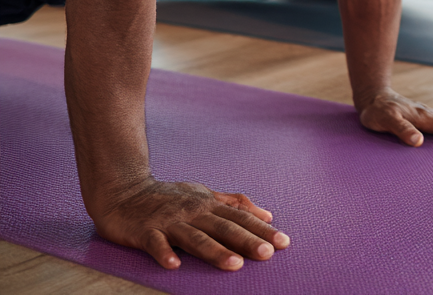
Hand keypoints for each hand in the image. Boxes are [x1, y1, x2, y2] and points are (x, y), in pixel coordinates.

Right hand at [90, 177, 288, 270]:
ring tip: (235, 264)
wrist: (124, 191)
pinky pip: (156, 244)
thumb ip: (234, 204)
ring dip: (215, 251)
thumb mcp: (204, 195)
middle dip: (247, 240)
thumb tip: (267, 214)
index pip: (240, 218)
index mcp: (208, 205)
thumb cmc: (169, 196)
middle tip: (269, 254)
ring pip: (196, 237)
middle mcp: (193, 211)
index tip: (284, 242)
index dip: (262, 229)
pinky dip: (165, 253)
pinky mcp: (145, 231)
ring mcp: (169, 221)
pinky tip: (174, 265)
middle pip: (224, 227)